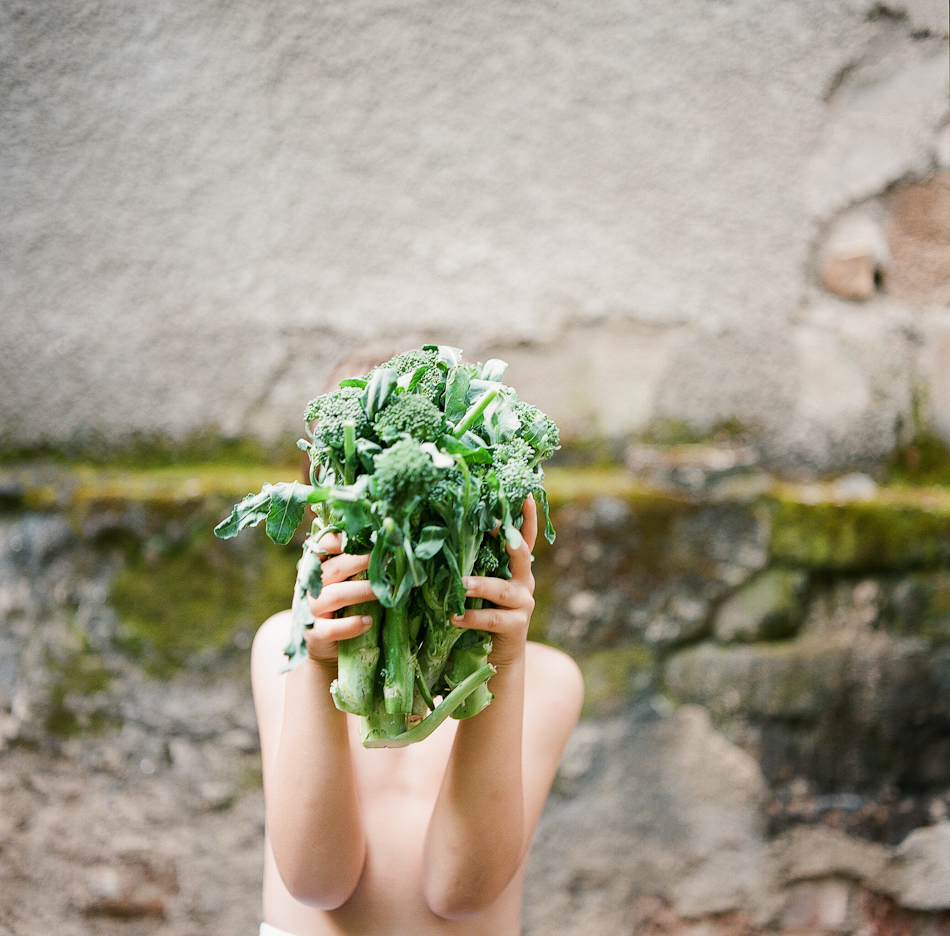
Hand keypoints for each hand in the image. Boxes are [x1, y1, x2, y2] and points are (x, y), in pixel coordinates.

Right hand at [302, 533, 375, 666]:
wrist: (323, 645)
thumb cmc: (339, 606)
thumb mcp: (343, 583)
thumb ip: (355, 566)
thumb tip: (388, 550)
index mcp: (315, 568)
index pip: (321, 546)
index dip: (339, 540)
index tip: (362, 537)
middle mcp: (309, 586)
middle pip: (334, 569)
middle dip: (361, 562)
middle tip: (385, 560)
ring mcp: (310, 610)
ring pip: (335, 595)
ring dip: (362, 591)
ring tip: (383, 592)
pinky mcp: (315, 634)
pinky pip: (332, 628)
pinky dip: (351, 625)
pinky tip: (368, 621)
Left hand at [452, 495, 538, 669]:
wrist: (497, 655)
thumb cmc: (480, 610)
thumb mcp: (478, 584)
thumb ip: (471, 564)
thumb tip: (439, 536)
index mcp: (515, 566)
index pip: (524, 536)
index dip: (526, 516)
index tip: (526, 494)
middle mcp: (523, 580)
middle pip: (520, 553)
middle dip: (507, 537)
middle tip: (491, 524)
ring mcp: (522, 602)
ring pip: (502, 589)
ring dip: (480, 584)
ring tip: (460, 584)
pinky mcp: (516, 625)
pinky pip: (492, 618)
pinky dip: (471, 616)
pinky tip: (453, 616)